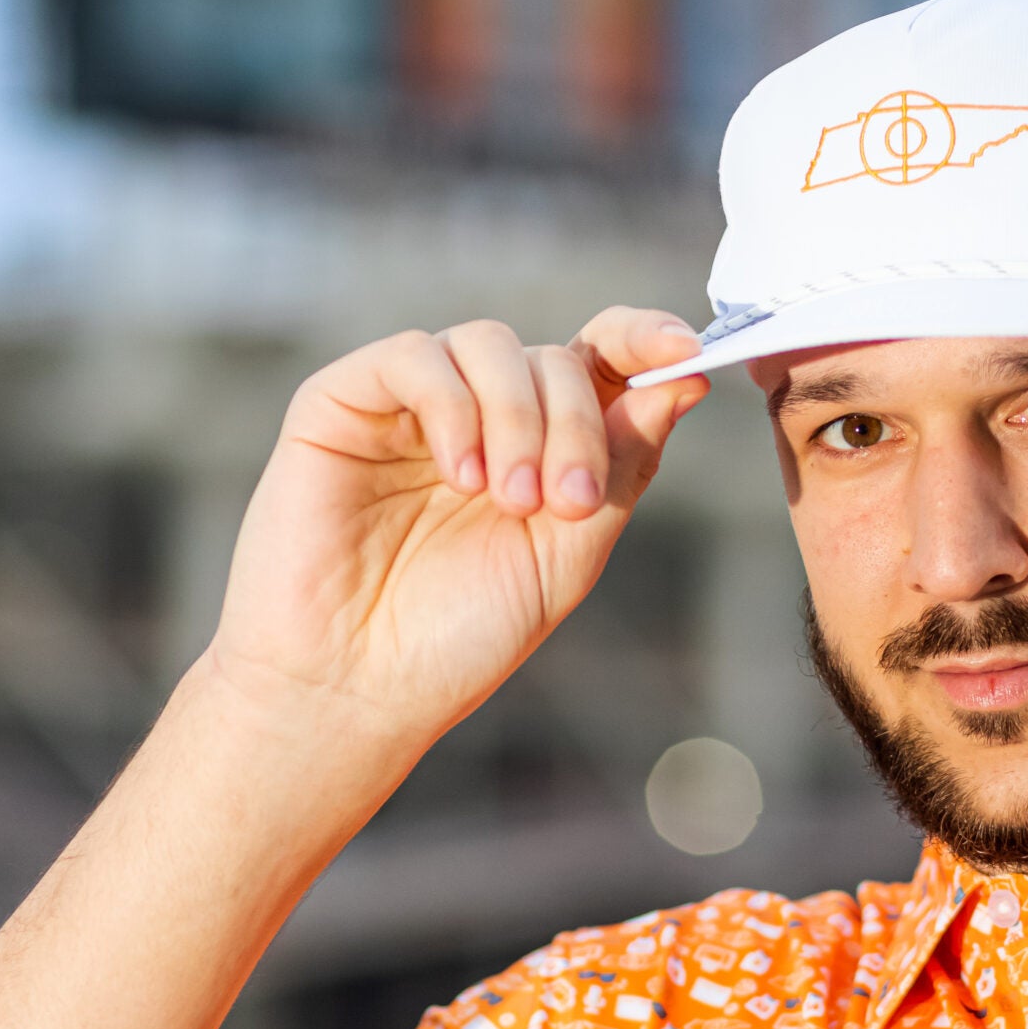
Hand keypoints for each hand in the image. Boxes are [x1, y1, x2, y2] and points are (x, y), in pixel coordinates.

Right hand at [205, 308, 708, 741]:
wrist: (352, 689)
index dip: (644, 339)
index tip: (683, 350)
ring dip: (519, 417)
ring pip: (489, 344)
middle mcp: (479, 416)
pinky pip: (414, 357)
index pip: (600, 361)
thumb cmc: (456, 638)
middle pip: (554, 360)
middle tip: (568, 505)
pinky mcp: (343, 402)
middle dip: (576, 425)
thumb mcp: (568, 556)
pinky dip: (452, 406)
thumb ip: (622, 467)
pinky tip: (460, 475)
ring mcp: (411, 405)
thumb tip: (684, 381)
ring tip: (508, 501)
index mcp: (540, 447)